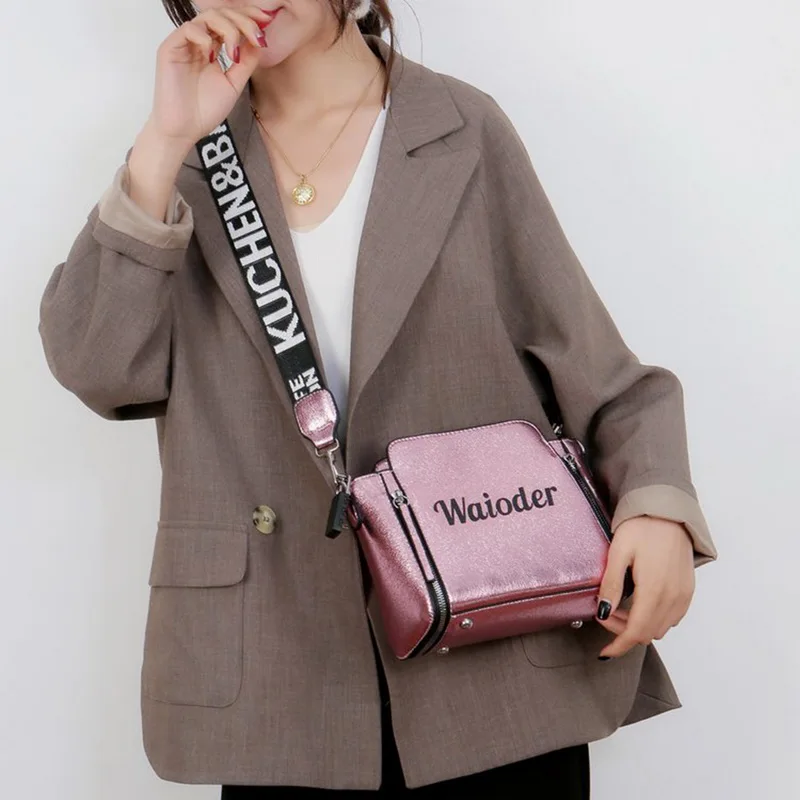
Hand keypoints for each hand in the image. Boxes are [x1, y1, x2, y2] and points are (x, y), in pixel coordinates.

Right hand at [148, 5, 276, 148]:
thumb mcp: (235, 83)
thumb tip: (259, 39)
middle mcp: (199, 41)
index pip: (231, 21)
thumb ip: (246, 61)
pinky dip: (204, 38)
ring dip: (228, 28)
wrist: (185, 130)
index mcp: (213, 47)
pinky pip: (188, 29)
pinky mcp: (170, 49)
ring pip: (207, 17)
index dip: (249, 16)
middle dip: (243, 20)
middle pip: (222, 14)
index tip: (267, 21)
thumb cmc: (205, 110)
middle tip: (257, 35)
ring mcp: (184, 44)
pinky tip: (212, 57)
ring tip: (234, 51)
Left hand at [595, 516, 694, 658]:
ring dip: (639, 626)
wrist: (669, 512)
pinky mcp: (688, 591)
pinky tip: (639, 604)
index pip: (636, 632)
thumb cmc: (642, 528)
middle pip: (647, 633)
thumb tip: (604, 612)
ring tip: (620, 607)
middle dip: (623, 632)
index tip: (604, 652)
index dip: (618, 645)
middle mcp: (673, 597)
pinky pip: (672, 618)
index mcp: (654, 590)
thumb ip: (611, 584)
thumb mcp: (619, 552)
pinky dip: (654, 619)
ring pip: (660, 628)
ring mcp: (683, 595)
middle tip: (605, 614)